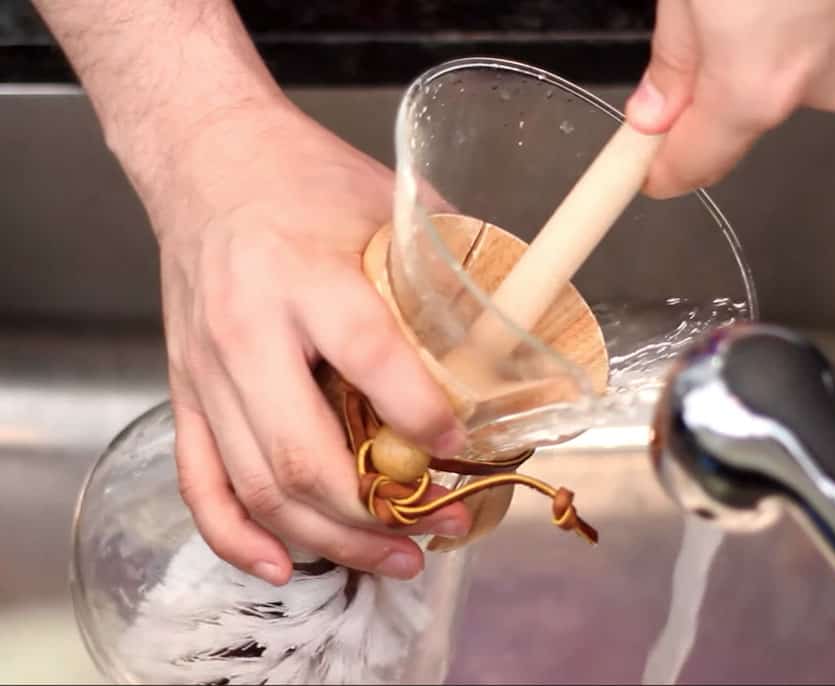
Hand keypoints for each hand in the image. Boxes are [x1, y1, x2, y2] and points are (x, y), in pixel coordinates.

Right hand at [148, 100, 470, 584]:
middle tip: (441, 527)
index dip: (422, 416)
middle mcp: (247, 331)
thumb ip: (451, 266)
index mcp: (306, 276)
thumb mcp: (390, 203)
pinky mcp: (184, 391)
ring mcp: (205, 370)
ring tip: (394, 558)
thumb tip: (515, 334)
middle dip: (379, 513)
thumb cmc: (304, 179)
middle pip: (302, 455)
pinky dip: (238, 537)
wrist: (207, 161)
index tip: (465, 447)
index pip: (370, 358)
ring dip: (330, 540)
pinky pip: (200, 483)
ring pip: (259, 486)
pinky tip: (284, 564)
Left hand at [626, 0, 834, 197]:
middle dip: (713, 85)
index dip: (662, 168)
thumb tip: (654, 109)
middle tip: (700, 26)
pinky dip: (808, 25)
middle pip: (744, 115)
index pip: (696, 163)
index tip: (644, 169)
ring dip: (765, 48)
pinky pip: (832, 45)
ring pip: (791, 77)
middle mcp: (814, 88)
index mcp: (753, 88)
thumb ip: (673, 58)